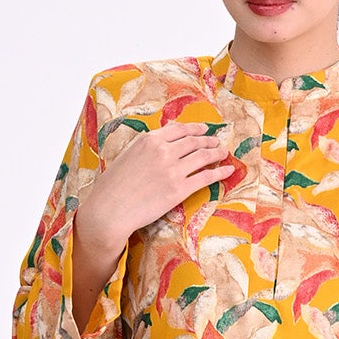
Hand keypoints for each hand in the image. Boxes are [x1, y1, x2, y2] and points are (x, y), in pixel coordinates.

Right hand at [75, 120, 236, 256]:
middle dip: (209, 140)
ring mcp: (173, 170)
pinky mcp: (179, 189)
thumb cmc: (111, 187)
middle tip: (217, 142)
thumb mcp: (126, 155)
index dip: (195, 128)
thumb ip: (145, 147)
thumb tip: (158, 142)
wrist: (109, 210)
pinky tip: (229, 171)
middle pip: (194, 141)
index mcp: (149, 140)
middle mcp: (163, 151)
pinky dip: (220, 172)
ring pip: (203, 156)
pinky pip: (206, 177)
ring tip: (224, 153)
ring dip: (217, 153)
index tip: (204, 130)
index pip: (179, 129)